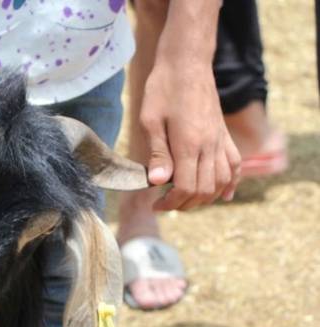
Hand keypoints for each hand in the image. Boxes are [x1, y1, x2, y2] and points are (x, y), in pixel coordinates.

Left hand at [140, 61, 240, 210]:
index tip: (155, 204)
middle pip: (204, 189)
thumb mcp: (151, 120)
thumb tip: (156, 183)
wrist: (187, 63)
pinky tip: (224, 194)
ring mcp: (220, 140)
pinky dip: (231, 183)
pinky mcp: (224, 134)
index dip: (170, 202)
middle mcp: (209, 145)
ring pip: (221, 181)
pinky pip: (235, 164)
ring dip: (205, 197)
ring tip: (185, 200)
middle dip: (185, 204)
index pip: (185, 187)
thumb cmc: (163, 89)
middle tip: (166, 203)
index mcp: (189, 143)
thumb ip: (157, 153)